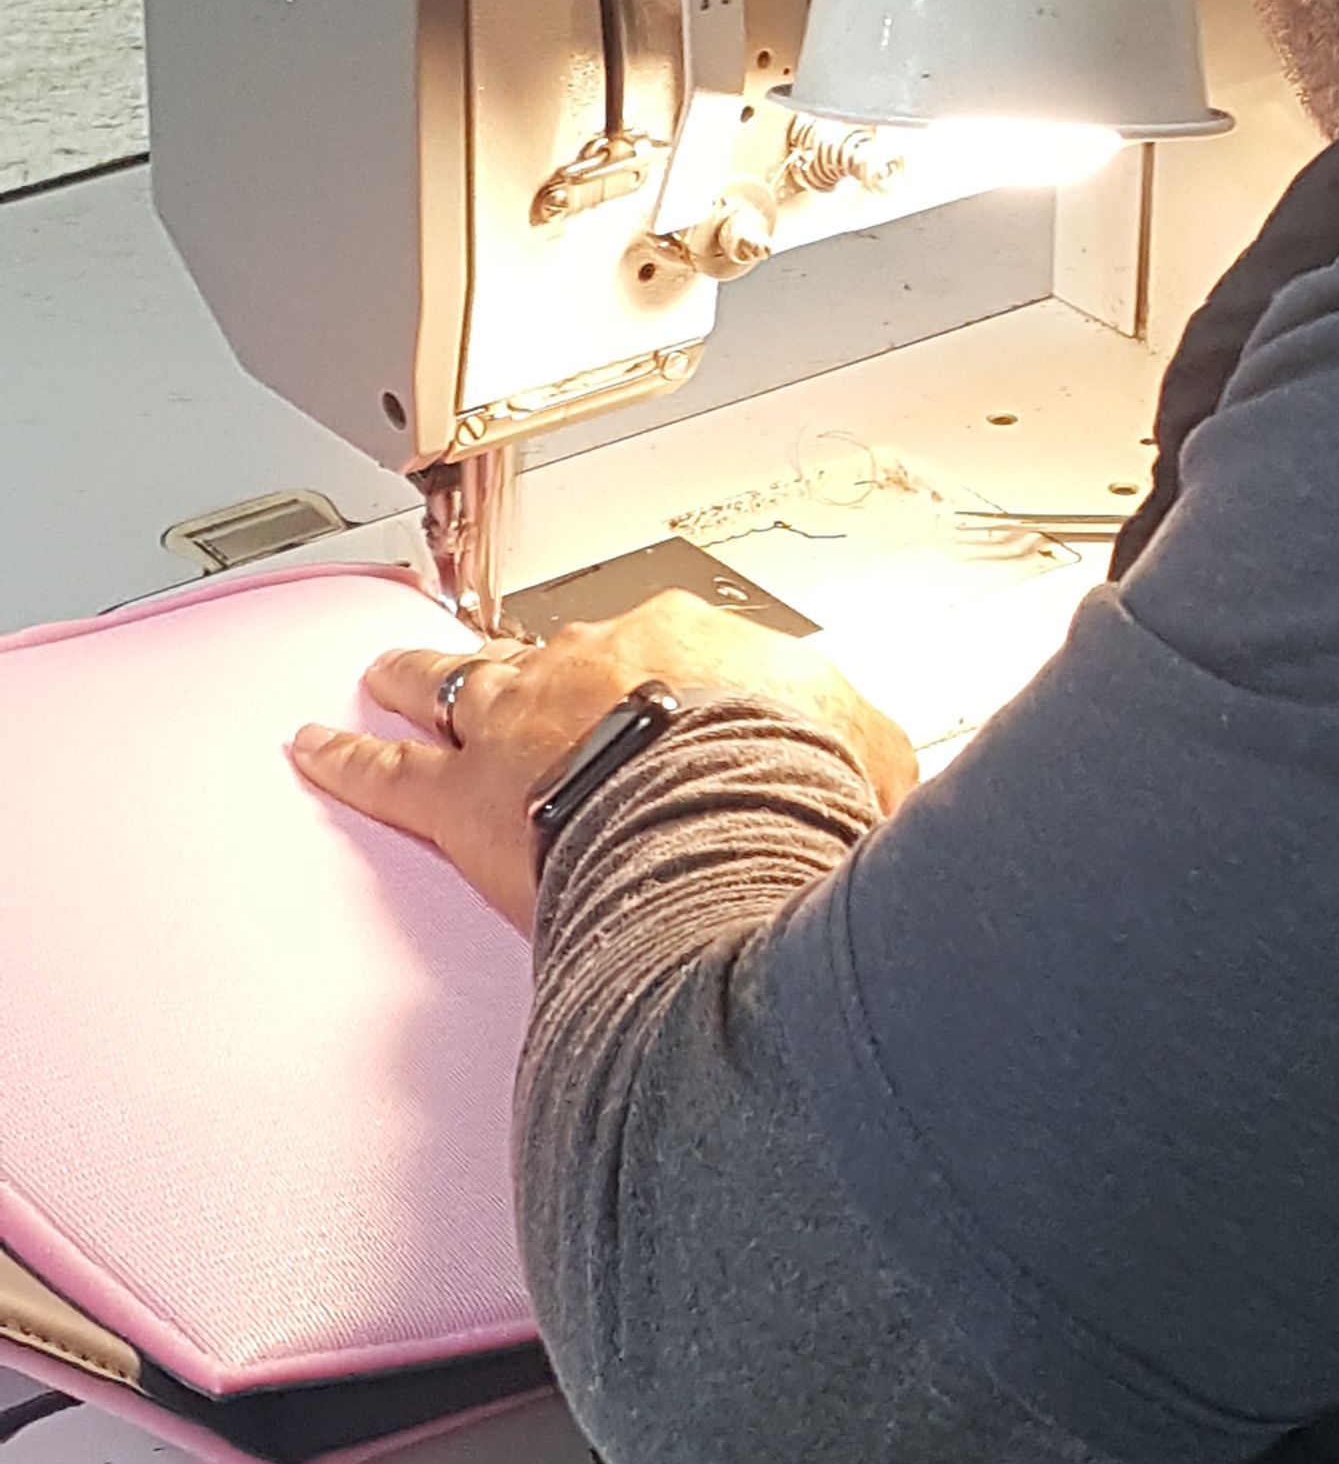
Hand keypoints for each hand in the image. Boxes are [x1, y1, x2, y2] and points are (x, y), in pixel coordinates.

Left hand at [289, 589, 915, 933]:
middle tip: (501, 659)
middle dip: (519, 657)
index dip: (653, 673)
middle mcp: (587, 665)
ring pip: (451, 685)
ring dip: (415, 678)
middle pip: (541, 652)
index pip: (659, 646)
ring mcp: (516, 725)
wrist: (714, 819)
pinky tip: (313, 749)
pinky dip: (346, 760)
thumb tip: (899, 787)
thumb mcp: (868, 757)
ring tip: (385, 671)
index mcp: (685, 644)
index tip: (659, 690)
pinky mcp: (461, 800)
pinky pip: (386, 774)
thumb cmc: (789, 785)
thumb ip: (868, 763)